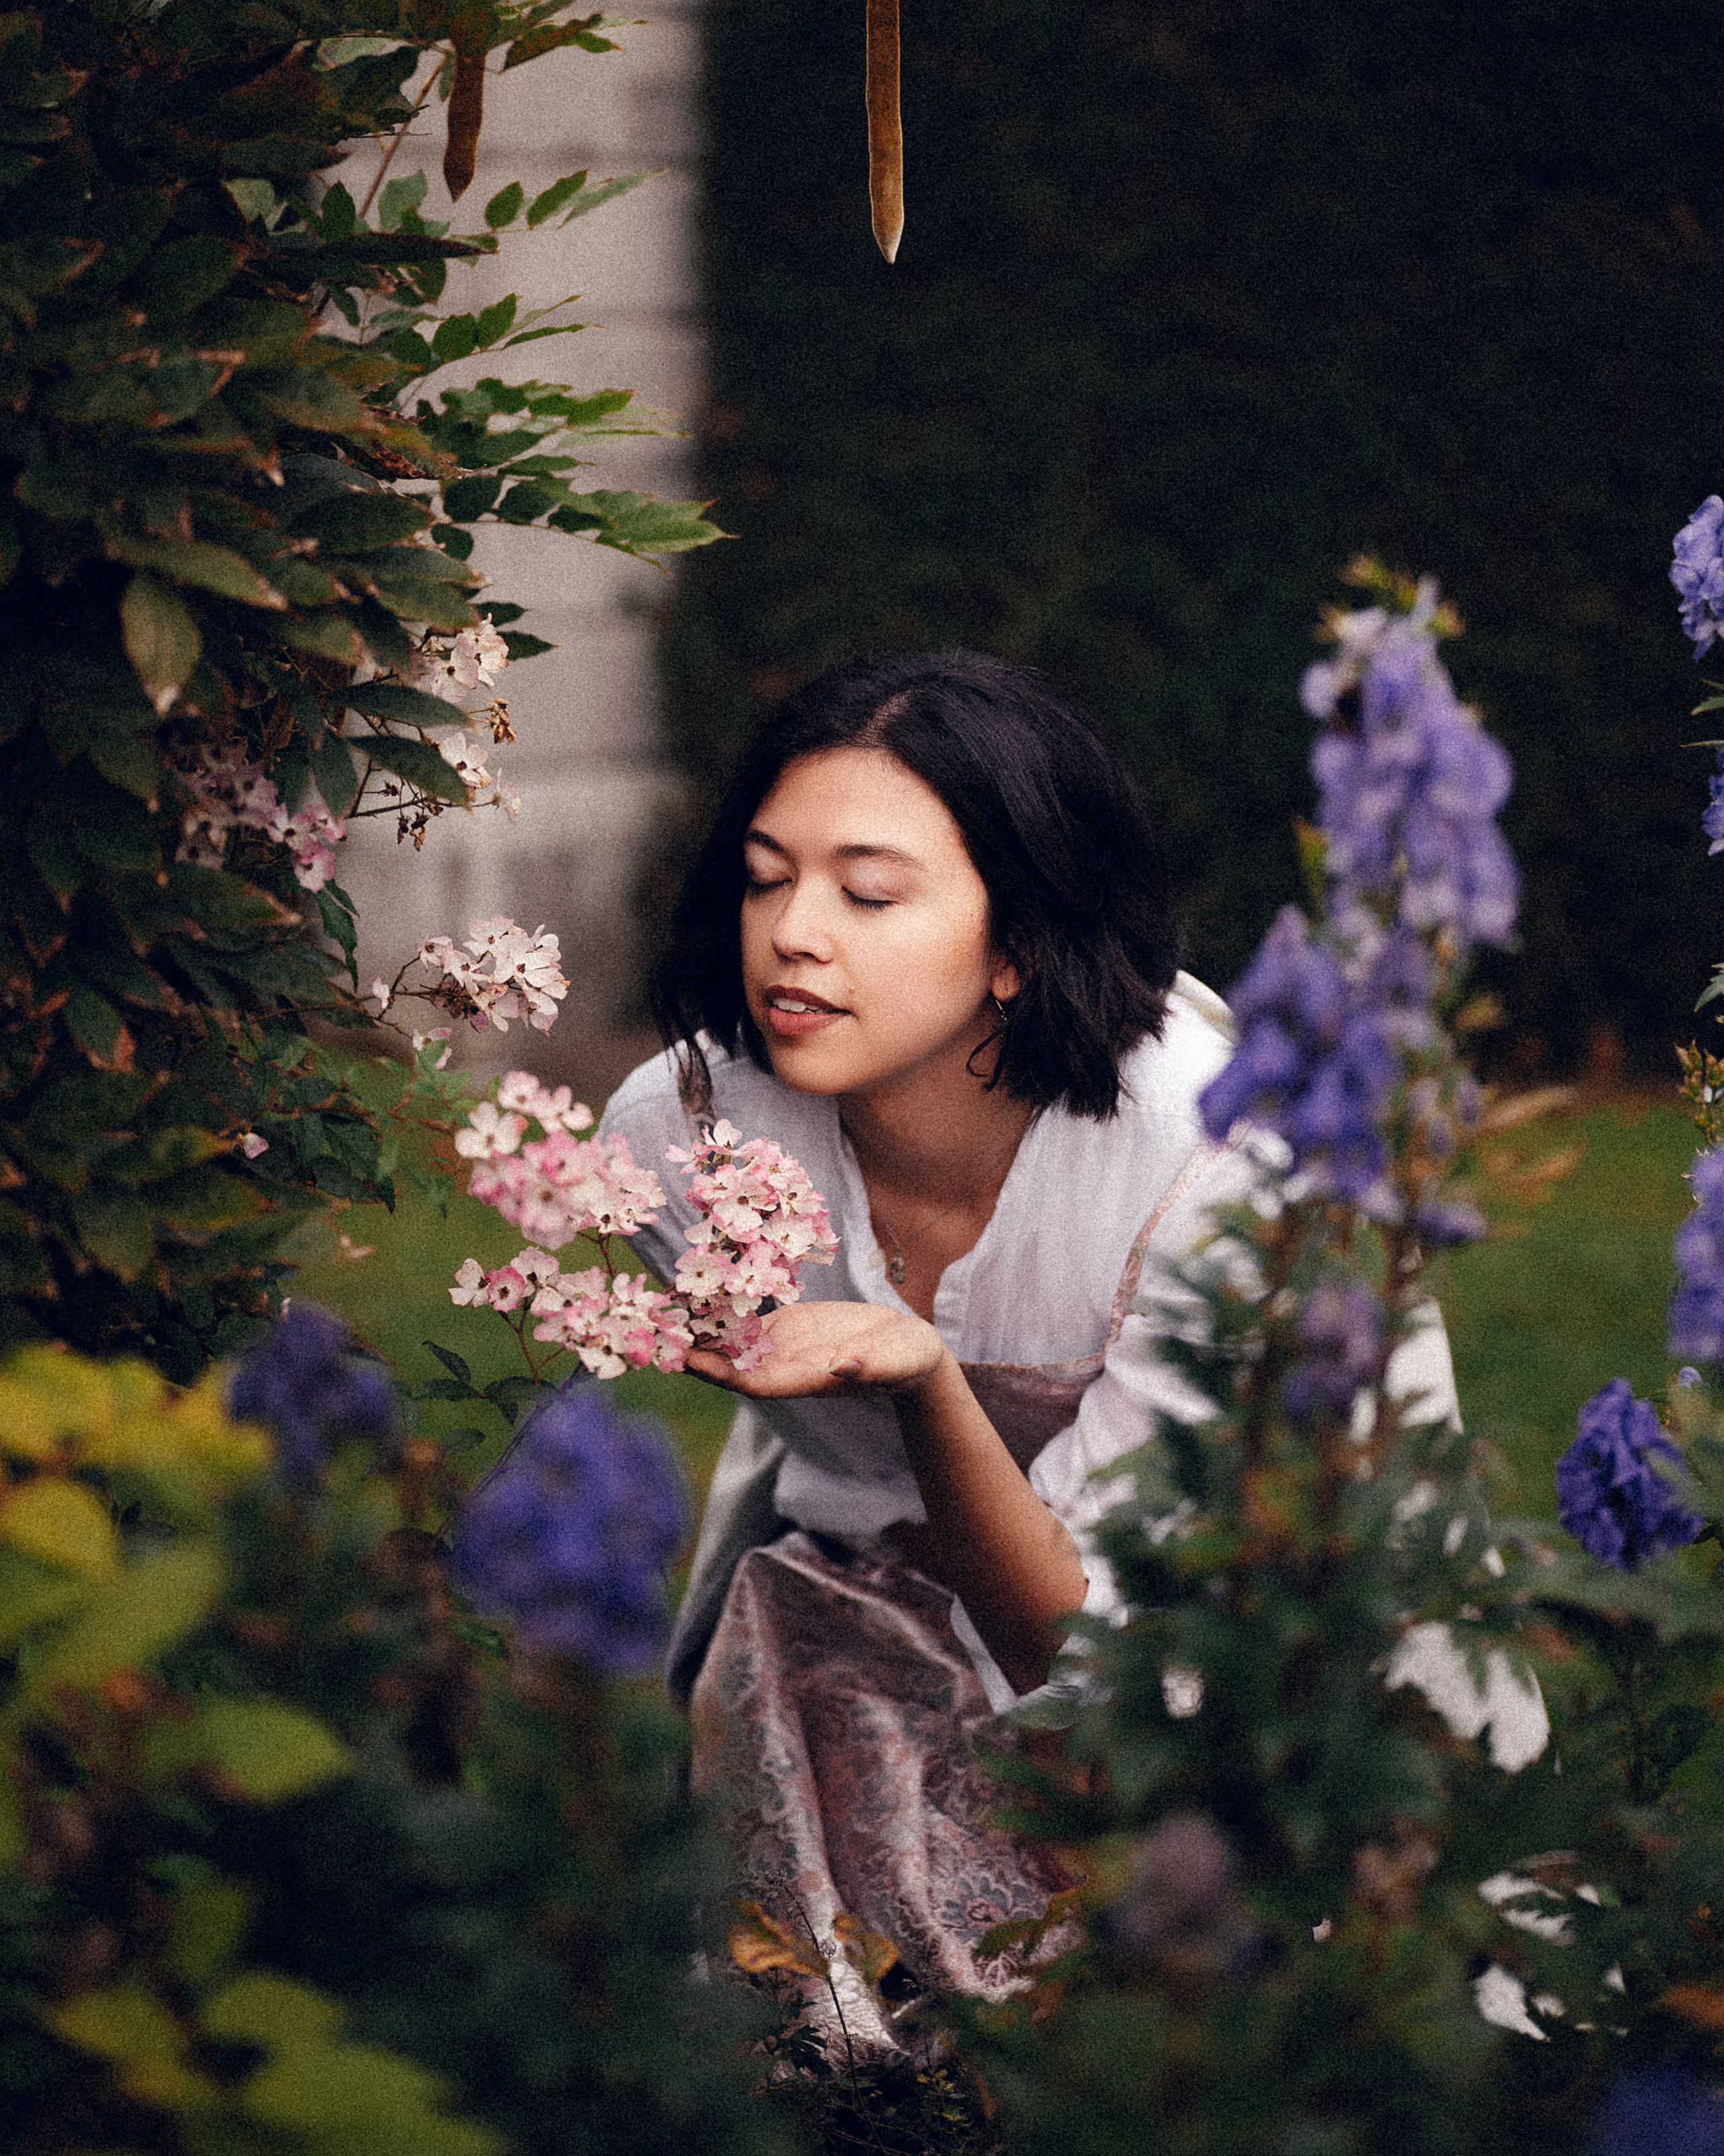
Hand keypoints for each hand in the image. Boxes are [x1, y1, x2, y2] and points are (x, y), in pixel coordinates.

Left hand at [684, 1298, 948, 1399]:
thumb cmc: (907, 1362)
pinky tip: (695, 1285)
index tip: (686, 1359)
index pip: (754, 1383)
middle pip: (729, 1362)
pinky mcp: (786, 1323)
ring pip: (731, 1339)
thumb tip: (842, 1366)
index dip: (719, 1372)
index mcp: (806, 1378)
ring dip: (698, 1325)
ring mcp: (782, 1345)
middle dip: (693, 1348)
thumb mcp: (894, 1362)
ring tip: (660, 1302)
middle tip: (654, 1326)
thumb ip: (869, 1366)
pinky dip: (720, 1304)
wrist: (908, 1351)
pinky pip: (746, 1316)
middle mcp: (785, 1365)